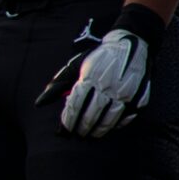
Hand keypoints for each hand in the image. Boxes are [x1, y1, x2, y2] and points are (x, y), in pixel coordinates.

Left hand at [39, 21, 153, 138]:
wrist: (131, 44)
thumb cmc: (99, 57)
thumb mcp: (76, 66)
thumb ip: (58, 85)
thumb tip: (39, 104)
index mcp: (90, 77)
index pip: (76, 105)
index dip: (69, 120)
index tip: (65, 128)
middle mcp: (108, 86)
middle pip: (92, 115)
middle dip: (82, 128)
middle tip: (78, 134)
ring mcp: (126, 92)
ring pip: (110, 119)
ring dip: (99, 130)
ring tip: (92, 135)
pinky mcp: (139, 95)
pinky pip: (128, 116)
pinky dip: (118, 124)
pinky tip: (110, 127)